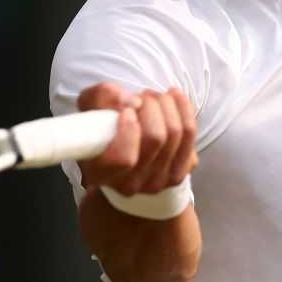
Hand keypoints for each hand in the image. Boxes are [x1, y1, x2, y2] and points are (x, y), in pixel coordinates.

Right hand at [76, 82, 197, 195]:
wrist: (123, 146)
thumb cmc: (104, 124)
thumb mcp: (91, 106)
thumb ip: (103, 97)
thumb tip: (133, 102)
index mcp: (99, 173)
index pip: (124, 158)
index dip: (130, 130)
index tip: (127, 111)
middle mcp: (128, 184)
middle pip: (155, 137)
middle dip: (150, 105)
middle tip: (140, 98)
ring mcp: (156, 183)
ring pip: (174, 132)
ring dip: (165, 104)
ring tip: (153, 98)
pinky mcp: (178, 173)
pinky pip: (190, 133)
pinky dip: (183, 107)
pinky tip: (173, 98)